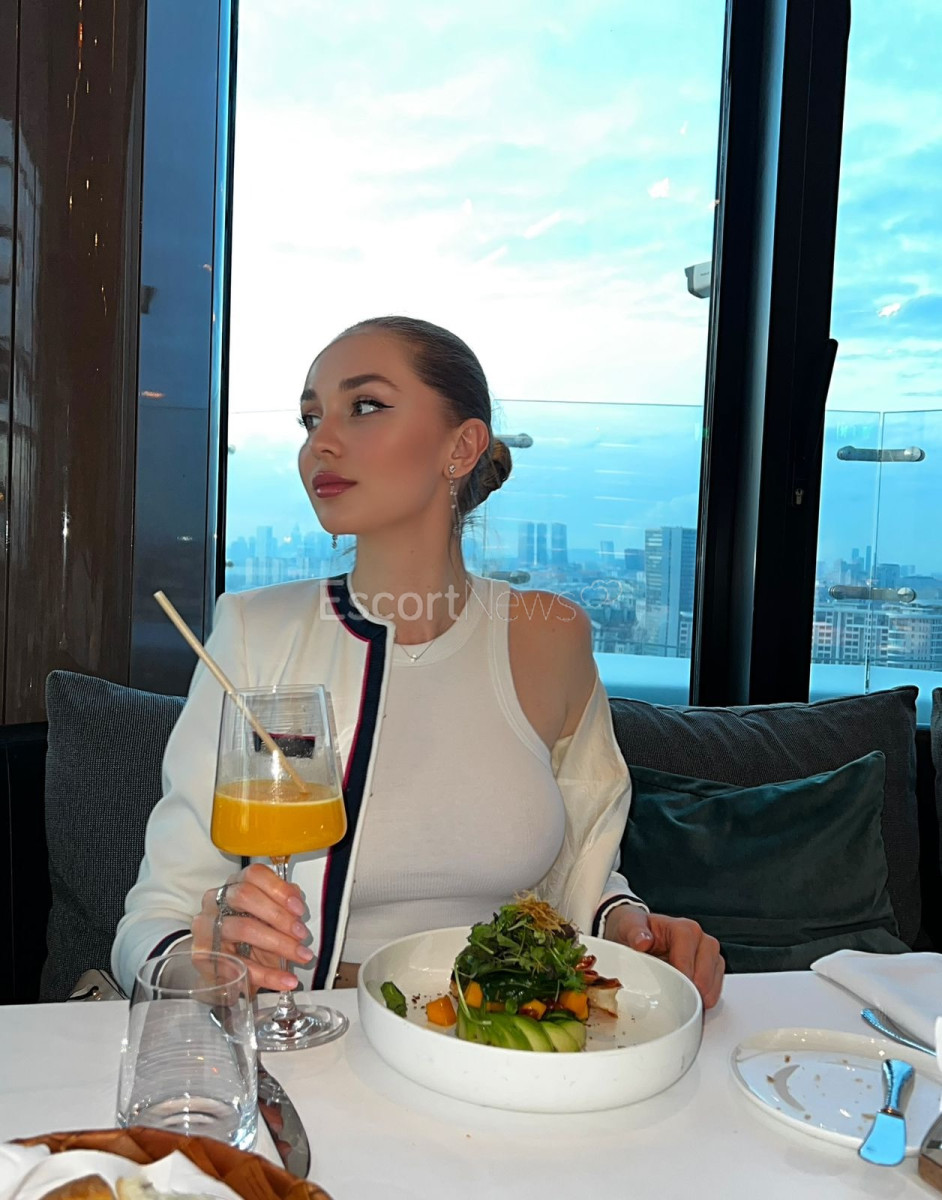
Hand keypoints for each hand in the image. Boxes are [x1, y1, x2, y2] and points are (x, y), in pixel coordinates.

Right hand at [191, 863, 312, 993]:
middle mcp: (215, 900)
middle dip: (279, 915)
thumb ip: (283, 904)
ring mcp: (205, 926)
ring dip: (278, 943)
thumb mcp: (269, 918)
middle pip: (245, 895)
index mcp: (234, 885)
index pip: (254, 874)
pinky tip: (285, 981)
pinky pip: (239, 965)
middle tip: (302, 934)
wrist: (224, 970)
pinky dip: (267, 975)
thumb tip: (296, 901)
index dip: (279, 888)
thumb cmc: (249, 938)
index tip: (299, 908)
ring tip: (301, 956)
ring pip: (243, 927)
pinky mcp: (202, 955)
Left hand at [603, 905, 724, 1008]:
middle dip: (697, 986)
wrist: (637, 935)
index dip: (684, 970)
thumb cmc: (636, 931)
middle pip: (709, 963)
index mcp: (682, 928)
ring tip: (687, 1007)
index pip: (689, 948)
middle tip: (683, 1003)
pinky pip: (716, 985)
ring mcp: (707, 954)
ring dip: (705, 995)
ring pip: (715, 976)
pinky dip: (707, 998)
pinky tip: (692, 1006)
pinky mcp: (710, 969)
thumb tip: (642, 941)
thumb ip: (634, 932)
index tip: (677, 987)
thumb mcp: (629, 926)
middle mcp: (699, 938)